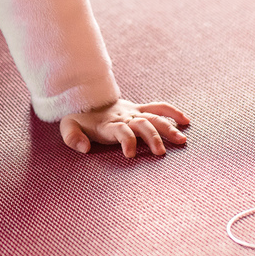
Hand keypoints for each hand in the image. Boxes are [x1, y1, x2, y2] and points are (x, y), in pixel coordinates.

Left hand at [60, 99, 188, 157]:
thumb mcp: (68, 127)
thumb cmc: (79, 119)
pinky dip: (172, 112)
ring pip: (154, 117)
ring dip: (168, 128)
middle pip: (142, 124)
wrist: (86, 100)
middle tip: (160, 153)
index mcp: (108, 123)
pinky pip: (158, 108)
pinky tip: (186, 122)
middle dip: (151, 137)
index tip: (130, 155)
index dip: (126, 141)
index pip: (120, 130)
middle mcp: (124, 116)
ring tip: (181, 141)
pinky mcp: (140, 110)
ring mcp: (134, 112)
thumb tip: (84, 148)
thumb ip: (73, 138)